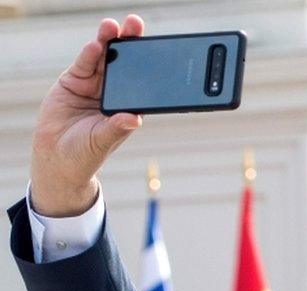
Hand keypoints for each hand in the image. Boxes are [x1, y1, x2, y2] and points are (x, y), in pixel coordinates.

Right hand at [29, 15, 144, 216]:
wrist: (56, 158)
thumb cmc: (86, 152)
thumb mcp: (103, 140)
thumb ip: (116, 128)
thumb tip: (135, 120)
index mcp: (129, 104)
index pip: (143, 80)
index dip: (149, 63)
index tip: (157, 48)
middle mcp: (114, 91)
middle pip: (125, 63)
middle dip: (130, 43)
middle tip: (135, 25)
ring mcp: (94, 85)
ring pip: (104, 59)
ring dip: (108, 42)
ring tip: (113, 27)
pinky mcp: (74, 81)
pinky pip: (84, 64)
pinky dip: (89, 55)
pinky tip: (96, 45)